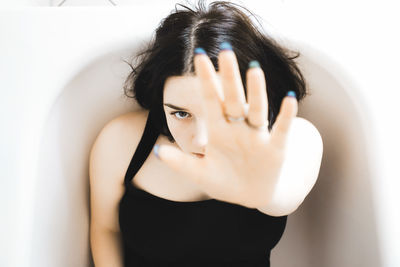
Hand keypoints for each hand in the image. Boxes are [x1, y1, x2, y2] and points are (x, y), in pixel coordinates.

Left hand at [154, 43, 297, 208]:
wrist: (248, 196)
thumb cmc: (223, 181)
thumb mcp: (199, 174)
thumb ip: (180, 163)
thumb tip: (158, 151)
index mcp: (218, 131)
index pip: (211, 100)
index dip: (206, 80)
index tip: (199, 56)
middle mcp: (237, 128)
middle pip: (232, 99)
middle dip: (228, 77)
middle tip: (225, 51)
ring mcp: (256, 136)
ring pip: (256, 109)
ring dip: (255, 91)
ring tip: (254, 70)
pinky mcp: (274, 148)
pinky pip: (281, 129)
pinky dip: (285, 116)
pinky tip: (289, 98)